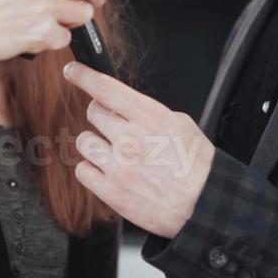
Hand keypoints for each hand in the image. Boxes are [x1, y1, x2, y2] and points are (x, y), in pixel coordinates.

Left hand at [64, 62, 215, 238]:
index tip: (72, 71)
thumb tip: (127, 105)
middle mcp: (131, 140)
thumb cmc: (197, 167)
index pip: (106, 89)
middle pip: (93, 112)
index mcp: (150, 118)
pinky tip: (108, 171)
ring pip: (84, 141)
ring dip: (96, 143)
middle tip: (115, 126)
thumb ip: (151, 112)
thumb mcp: (183, 125)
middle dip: (102, 115)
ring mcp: (119, 166)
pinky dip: (92, 169)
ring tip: (113, 152)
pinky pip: (83, 170)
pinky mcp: (112, 192)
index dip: (84, 76)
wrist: (204, 206)